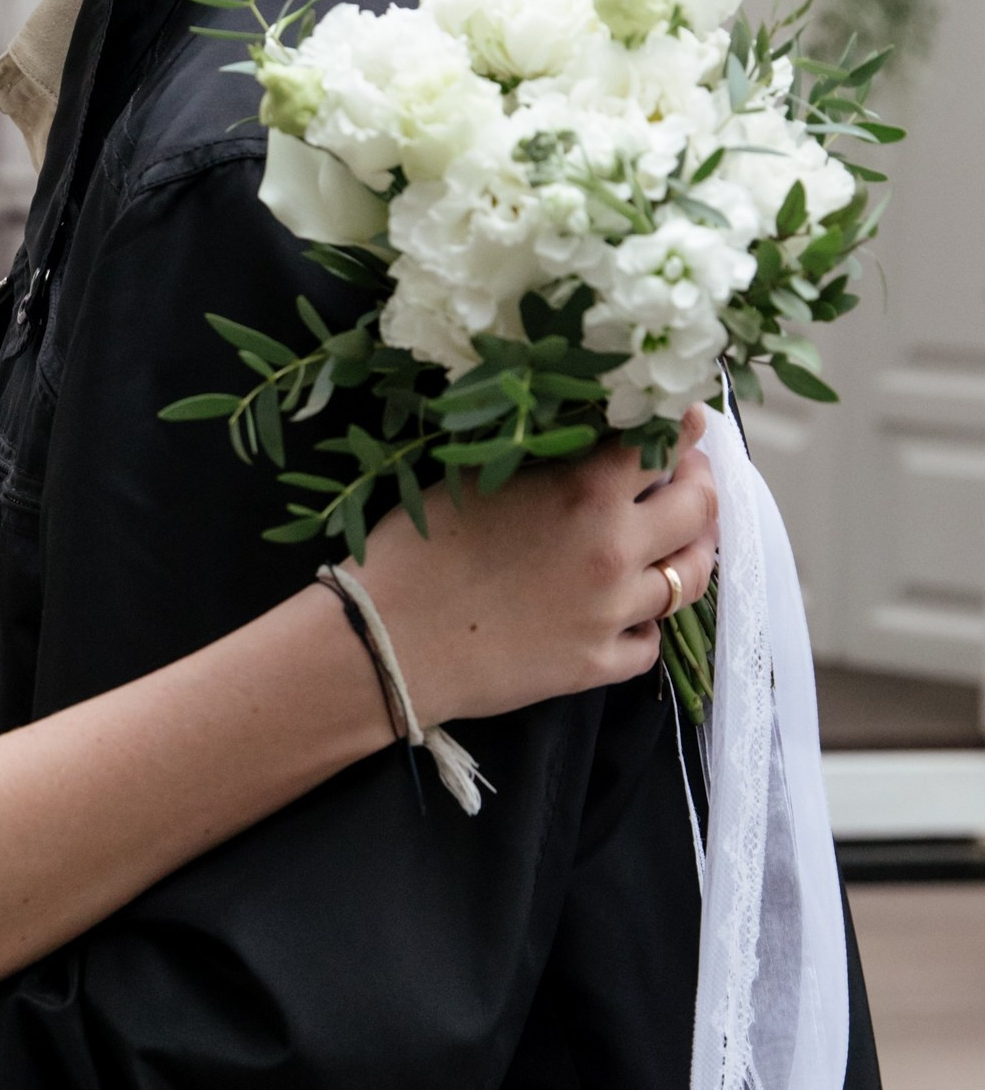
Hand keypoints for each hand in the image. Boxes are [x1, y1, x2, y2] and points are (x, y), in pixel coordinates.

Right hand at [354, 406, 717, 727]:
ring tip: (679, 544)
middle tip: (689, 478)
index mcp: (585, 490)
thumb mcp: (478, 478)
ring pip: (691, 579)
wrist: (386, 642)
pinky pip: (651, 642)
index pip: (662, 443)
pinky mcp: (598, 664)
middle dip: (702, 485)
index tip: (682, 425)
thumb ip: (544, 459)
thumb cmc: (415, 549)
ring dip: (691, 553)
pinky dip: (645, 623)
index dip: (678, 429)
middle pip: (699, 509)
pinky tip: (627, 613)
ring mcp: (612, 612)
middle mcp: (615, 547)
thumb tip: (584, 439)